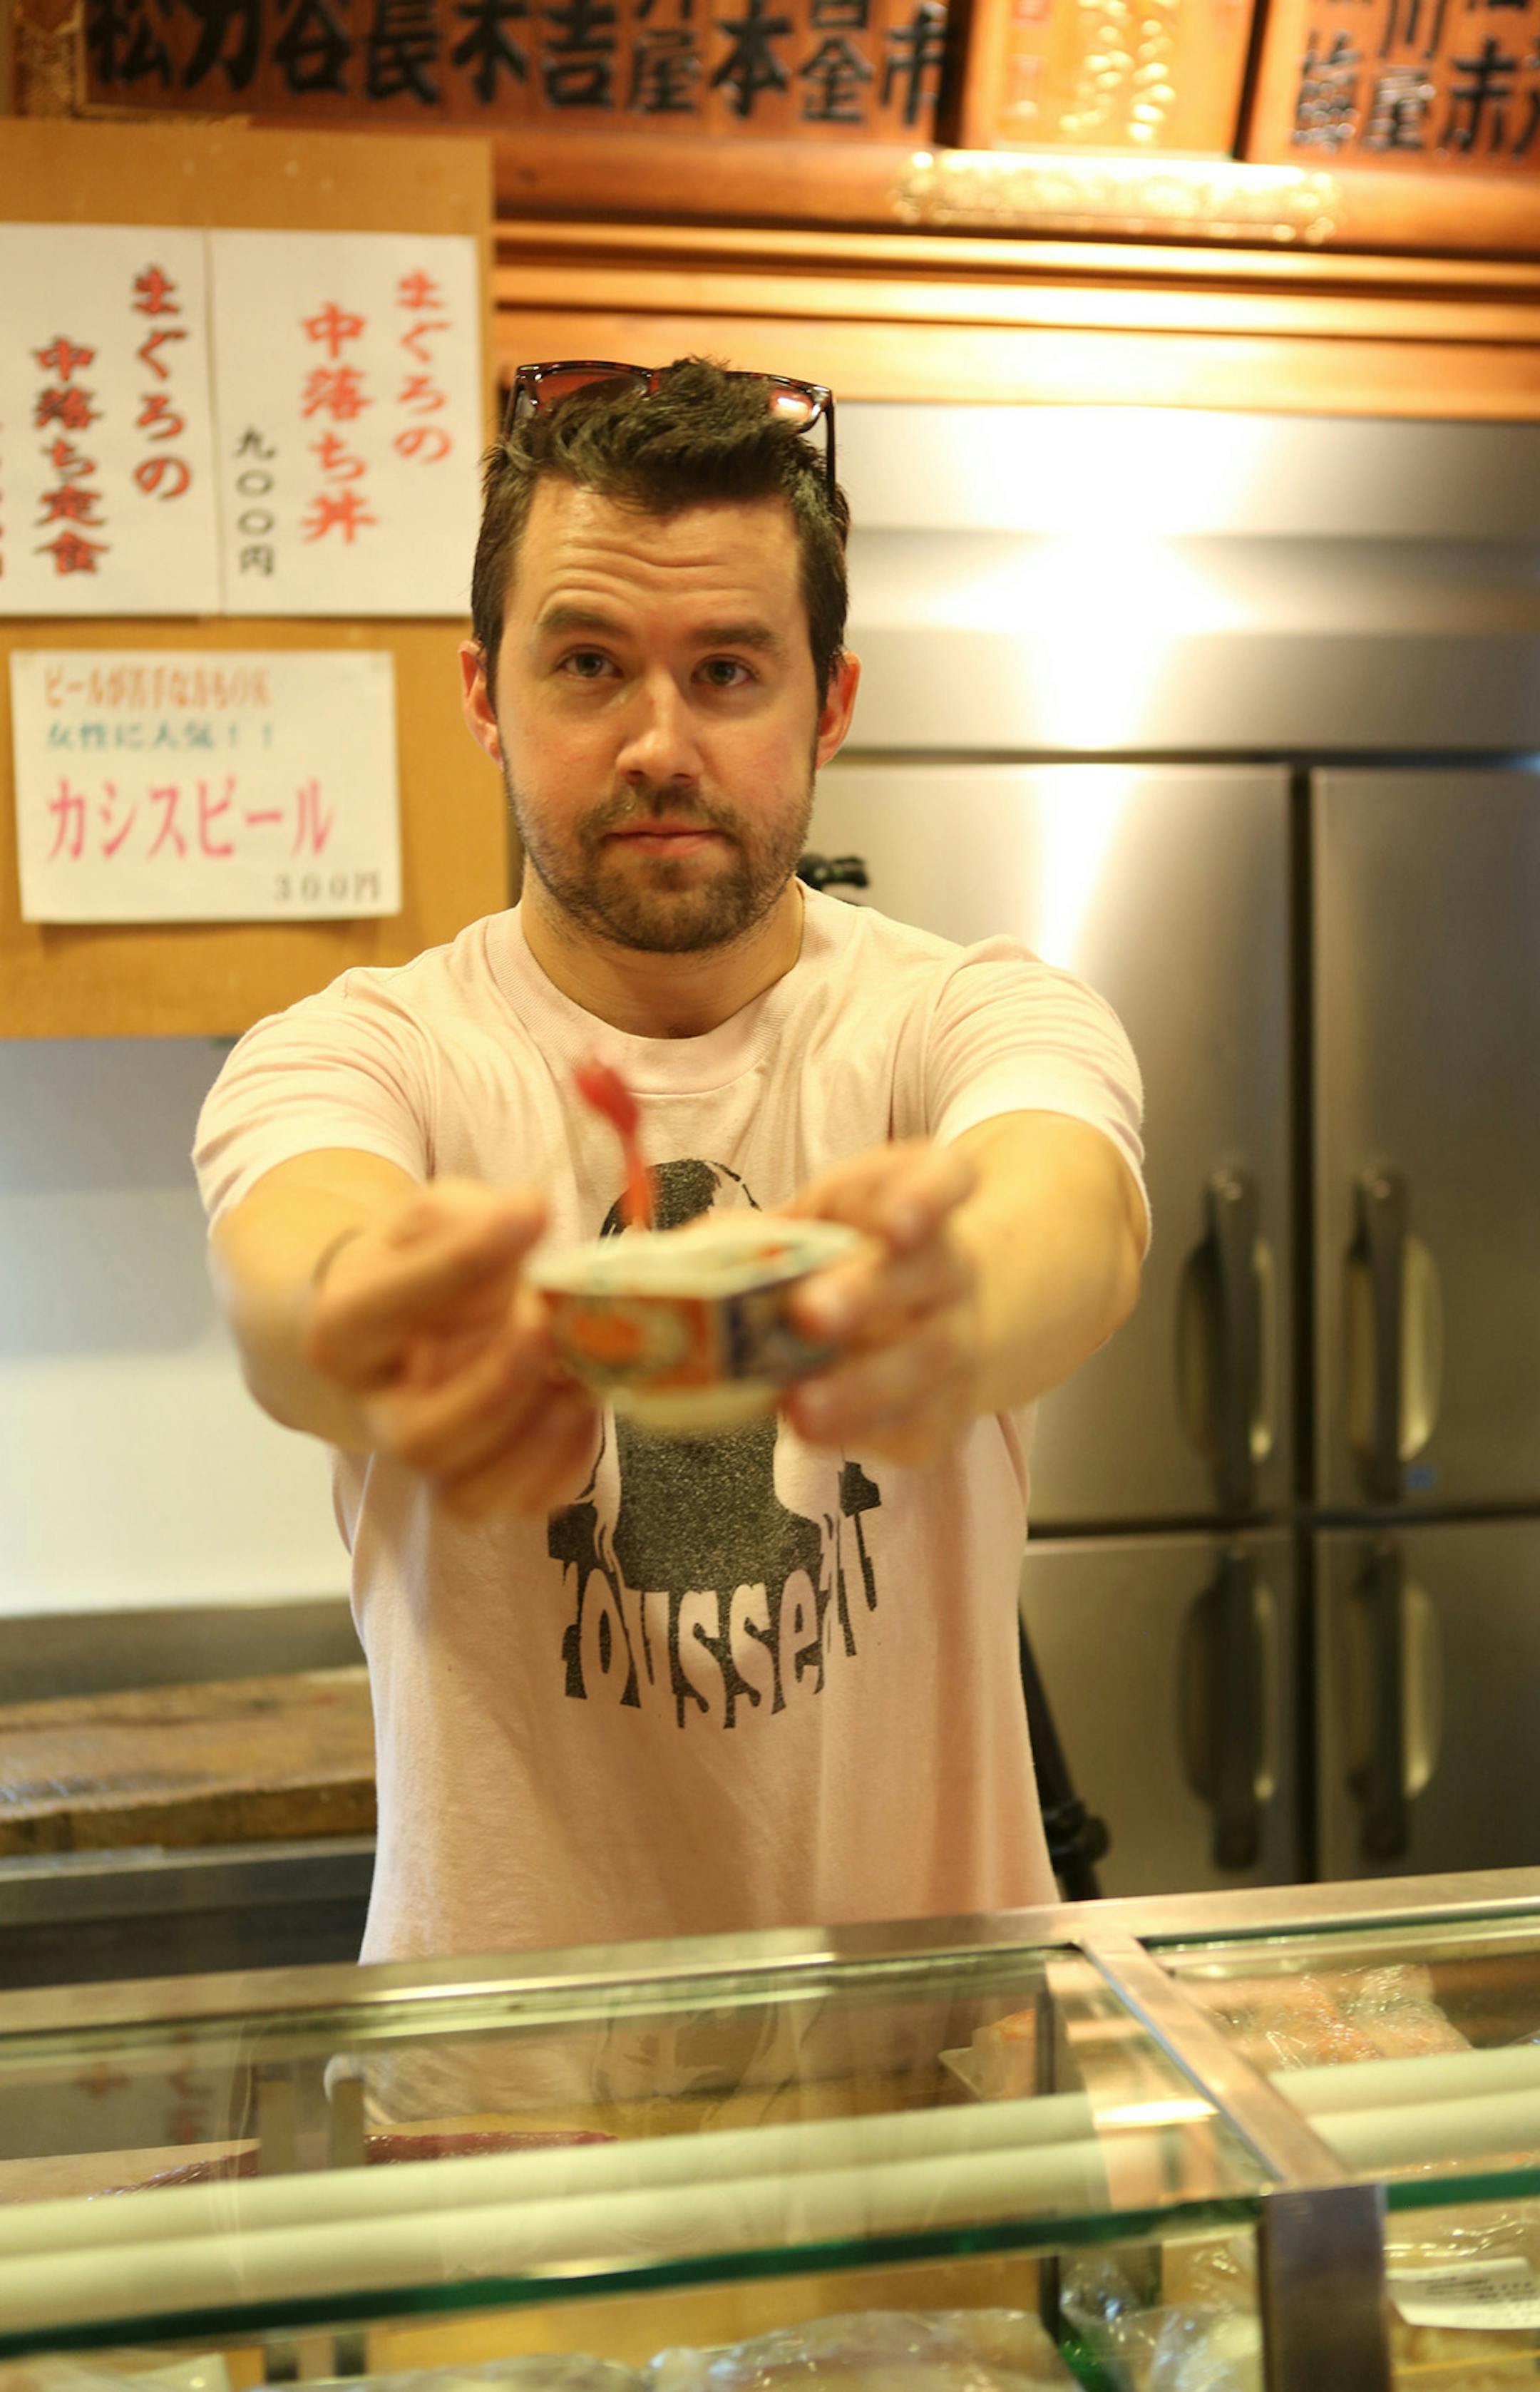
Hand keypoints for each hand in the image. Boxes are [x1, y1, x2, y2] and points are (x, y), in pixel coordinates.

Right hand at [305, 1179, 600, 1520]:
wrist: (402, 1323)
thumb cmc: (419, 1264)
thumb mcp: (428, 1219)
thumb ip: (467, 1216)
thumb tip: (529, 1214)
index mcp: (344, 1332)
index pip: (381, 1307)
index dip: (456, 1262)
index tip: (529, 1214)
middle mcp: (375, 1412)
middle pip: (420, 1436)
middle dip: (495, 1388)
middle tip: (546, 1324)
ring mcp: (428, 1458)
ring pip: (466, 1493)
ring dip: (534, 1442)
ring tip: (579, 1381)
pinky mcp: (478, 1486)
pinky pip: (519, 1505)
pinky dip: (564, 1466)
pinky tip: (583, 1407)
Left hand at [779, 1140, 983, 1466]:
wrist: (929, 1318)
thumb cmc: (850, 1261)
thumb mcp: (810, 1227)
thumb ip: (759, 1236)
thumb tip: (692, 1249)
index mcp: (913, 1202)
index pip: (944, 1180)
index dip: (926, 1198)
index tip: (895, 1224)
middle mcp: (948, 1266)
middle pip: (925, 1273)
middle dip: (867, 1293)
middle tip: (810, 1315)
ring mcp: (956, 1337)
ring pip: (926, 1359)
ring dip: (863, 1386)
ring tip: (801, 1408)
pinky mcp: (948, 1406)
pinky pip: (919, 1424)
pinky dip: (869, 1433)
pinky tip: (819, 1436)